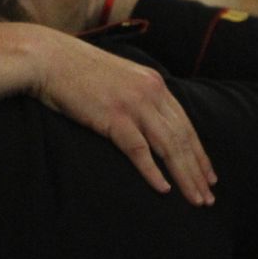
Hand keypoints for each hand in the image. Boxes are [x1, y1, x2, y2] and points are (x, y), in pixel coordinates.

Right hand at [0, 23, 216, 204]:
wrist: (49, 58)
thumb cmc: (78, 72)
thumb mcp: (119, 79)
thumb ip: (137, 96)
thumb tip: (148, 119)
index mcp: (154, 84)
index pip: (185, 124)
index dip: (199, 153)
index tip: (208, 176)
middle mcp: (150, 93)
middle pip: (182, 138)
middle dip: (197, 171)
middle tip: (207, 197)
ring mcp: (133, 104)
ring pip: (168, 146)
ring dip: (184, 176)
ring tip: (194, 200)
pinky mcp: (113, 116)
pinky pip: (139, 150)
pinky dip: (153, 171)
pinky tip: (163, 189)